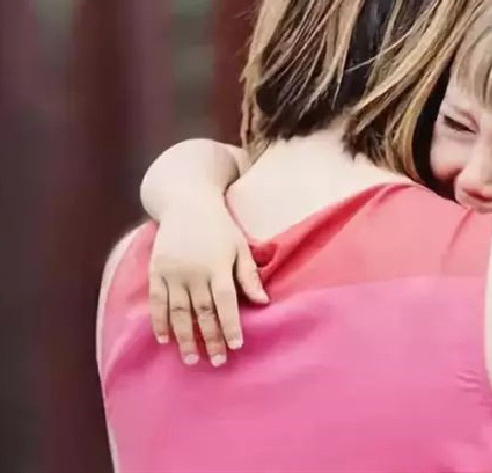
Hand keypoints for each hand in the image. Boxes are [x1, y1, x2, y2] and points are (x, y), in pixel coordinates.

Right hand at [147, 196, 268, 366]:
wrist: (186, 202)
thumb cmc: (219, 226)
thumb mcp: (240, 246)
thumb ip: (248, 275)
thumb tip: (263, 302)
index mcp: (218, 265)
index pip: (226, 302)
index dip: (231, 325)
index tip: (236, 346)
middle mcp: (194, 271)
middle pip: (202, 311)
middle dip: (210, 339)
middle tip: (217, 362)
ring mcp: (173, 272)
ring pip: (178, 311)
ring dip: (184, 337)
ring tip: (191, 359)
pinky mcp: (156, 270)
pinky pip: (157, 301)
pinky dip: (159, 322)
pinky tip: (165, 340)